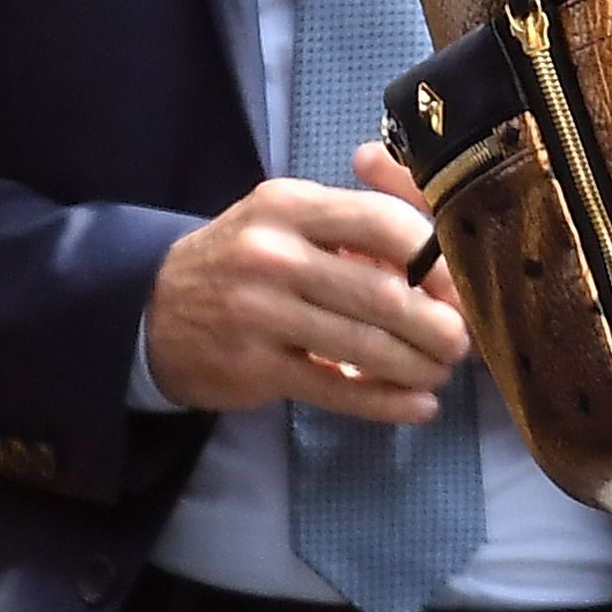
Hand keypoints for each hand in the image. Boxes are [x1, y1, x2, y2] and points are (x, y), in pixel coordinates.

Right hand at [143, 162, 469, 423]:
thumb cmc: (244, 257)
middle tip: (462, 339)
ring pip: (364, 345)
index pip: (384, 222)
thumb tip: (440, 258)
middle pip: (382, 292)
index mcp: (292, 206)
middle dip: (436, 322)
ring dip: (417, 364)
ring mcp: (260, 313)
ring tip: (442, 370)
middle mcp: (275, 255)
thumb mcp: (288, 218)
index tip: (459, 283)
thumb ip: (356, 226)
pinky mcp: (253, 368)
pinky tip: (417, 406)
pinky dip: (384, 401)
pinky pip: (334, 389)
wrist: (150, 309)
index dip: (435, 258)